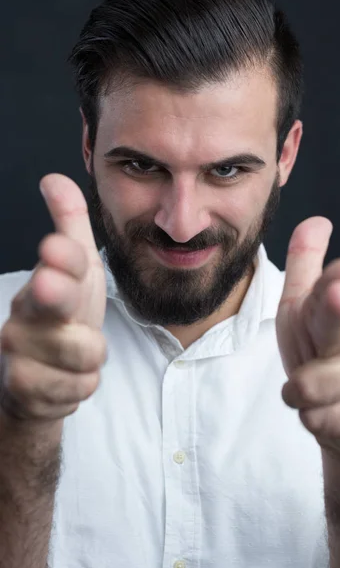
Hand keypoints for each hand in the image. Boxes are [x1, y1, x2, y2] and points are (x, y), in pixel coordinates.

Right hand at [0, 174, 106, 422]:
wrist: (42, 374)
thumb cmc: (64, 315)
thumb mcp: (77, 270)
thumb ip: (70, 224)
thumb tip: (54, 178)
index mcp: (47, 278)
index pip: (60, 262)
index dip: (62, 256)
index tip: (57, 246)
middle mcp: (27, 311)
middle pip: (50, 301)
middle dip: (53, 292)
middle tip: (49, 285)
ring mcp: (21, 350)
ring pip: (82, 352)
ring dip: (91, 358)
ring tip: (77, 354)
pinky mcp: (25, 390)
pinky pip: (79, 388)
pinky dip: (80, 386)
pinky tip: (66, 380)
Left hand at [276, 217, 339, 462]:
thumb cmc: (321, 355)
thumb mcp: (304, 311)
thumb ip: (307, 266)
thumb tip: (317, 221)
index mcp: (334, 310)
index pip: (333, 291)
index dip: (337, 280)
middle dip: (338, 308)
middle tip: (338, 292)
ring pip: (313, 385)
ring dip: (298, 394)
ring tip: (309, 392)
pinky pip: (320, 420)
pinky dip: (313, 420)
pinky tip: (327, 414)